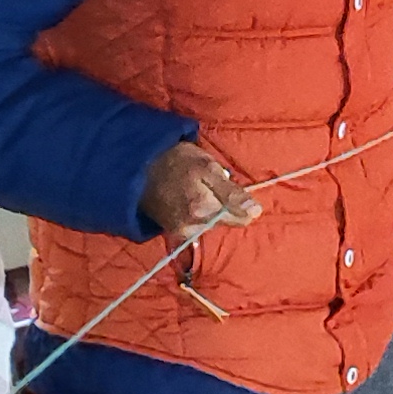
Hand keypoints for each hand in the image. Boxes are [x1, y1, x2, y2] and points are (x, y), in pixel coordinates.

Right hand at [138, 140, 255, 237]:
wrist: (136, 168)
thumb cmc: (175, 161)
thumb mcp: (208, 167)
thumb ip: (232, 193)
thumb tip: (256, 212)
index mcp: (205, 210)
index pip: (241, 218)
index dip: (241, 202)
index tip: (230, 188)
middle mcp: (193, 227)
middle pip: (226, 221)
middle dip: (224, 204)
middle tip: (208, 184)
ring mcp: (181, 232)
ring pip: (211, 223)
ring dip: (210, 209)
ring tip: (195, 190)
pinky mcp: (172, 232)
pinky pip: (196, 226)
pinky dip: (197, 214)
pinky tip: (187, 199)